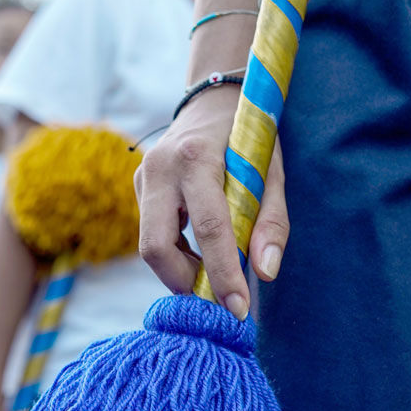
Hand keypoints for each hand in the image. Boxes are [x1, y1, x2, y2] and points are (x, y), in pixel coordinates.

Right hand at [134, 85, 288, 319]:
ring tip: (212, 275)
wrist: (212, 100)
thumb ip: (271, 222)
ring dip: (180, 272)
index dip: (223, 274)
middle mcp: (161, 167)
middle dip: (185, 282)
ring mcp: (142, 177)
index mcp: (198, 158)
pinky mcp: (138, 187)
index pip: (208, 228)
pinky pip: (151, 236)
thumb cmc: (248, 137)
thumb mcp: (271, 172)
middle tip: (216, 299)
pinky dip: (175, 256)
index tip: (238, 310)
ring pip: (149, 246)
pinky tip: (197, 256)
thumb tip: (265, 273)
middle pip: (156, 247)